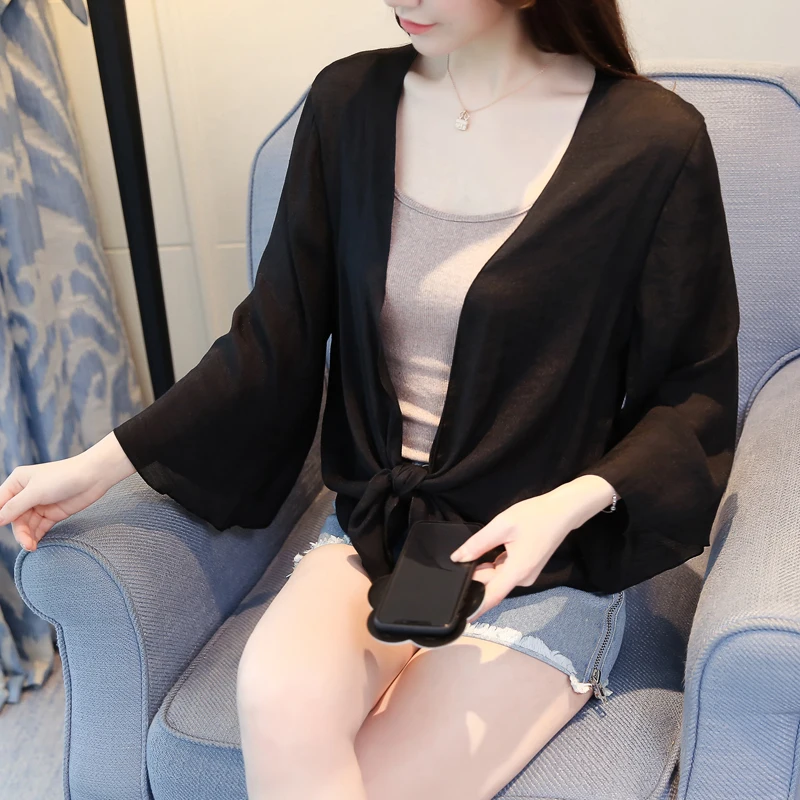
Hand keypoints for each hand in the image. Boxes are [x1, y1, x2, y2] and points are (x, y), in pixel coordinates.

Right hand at [0, 452, 112, 551]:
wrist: (94, 476)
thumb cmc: (64, 477)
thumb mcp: (35, 491)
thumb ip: (15, 507)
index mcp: (17, 482)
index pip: (1, 504)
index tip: (0, 528)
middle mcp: (26, 494)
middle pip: (14, 518)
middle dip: (19, 531)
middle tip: (26, 543)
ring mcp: (40, 504)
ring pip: (26, 525)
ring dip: (27, 536)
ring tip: (32, 547)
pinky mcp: (53, 513)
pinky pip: (40, 528)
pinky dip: (37, 536)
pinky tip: (36, 544)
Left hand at [450, 492, 575, 621]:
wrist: (561, 511)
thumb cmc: (534, 516)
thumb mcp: (501, 526)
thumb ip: (478, 544)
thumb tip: (458, 558)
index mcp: (517, 572)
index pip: (491, 597)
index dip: (474, 607)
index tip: (460, 615)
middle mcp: (522, 579)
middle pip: (492, 584)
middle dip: (477, 574)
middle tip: (466, 555)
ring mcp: (526, 574)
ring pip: (498, 576)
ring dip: (486, 567)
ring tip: (485, 545)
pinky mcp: (528, 568)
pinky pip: (506, 571)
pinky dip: (496, 563)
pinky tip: (496, 547)